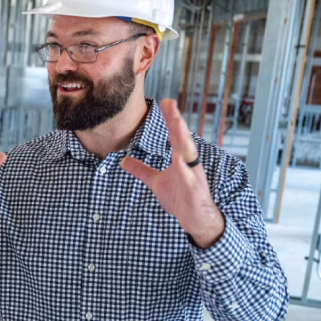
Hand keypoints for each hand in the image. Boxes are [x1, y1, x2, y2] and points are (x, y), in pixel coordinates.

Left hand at [119, 99, 224, 248]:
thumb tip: (124, 161)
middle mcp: (188, 162)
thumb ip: (142, 170)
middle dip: (176, 120)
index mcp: (180, 158)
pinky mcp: (194, 188)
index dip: (169, 118)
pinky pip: (189, 177)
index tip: (164, 101)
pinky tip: (178, 160)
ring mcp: (192, 174)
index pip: (174, 134)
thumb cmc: (180, 198)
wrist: (196, 219)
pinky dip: (184, 168)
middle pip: (182, 137)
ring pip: (188, 153)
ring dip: (183, 138)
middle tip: (170, 103)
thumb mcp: (156, 182)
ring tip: (177, 123)